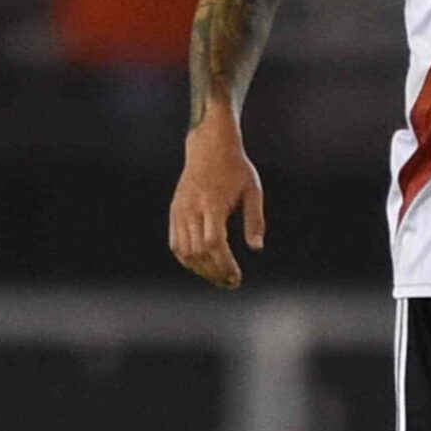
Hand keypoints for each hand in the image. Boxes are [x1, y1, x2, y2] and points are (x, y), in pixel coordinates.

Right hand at [169, 117, 265, 288]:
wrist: (209, 148)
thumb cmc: (236, 169)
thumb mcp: (253, 190)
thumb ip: (255, 219)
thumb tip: (256, 247)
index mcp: (212, 204)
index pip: (213, 243)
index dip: (223, 264)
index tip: (236, 276)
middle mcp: (192, 209)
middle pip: (198, 252)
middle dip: (214, 272)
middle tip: (231, 282)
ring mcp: (180, 212)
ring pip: (184, 252)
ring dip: (201, 269)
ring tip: (220, 277)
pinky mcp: (174, 213)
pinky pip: (176, 244)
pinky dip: (187, 260)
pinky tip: (204, 266)